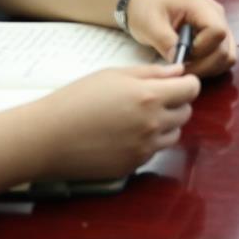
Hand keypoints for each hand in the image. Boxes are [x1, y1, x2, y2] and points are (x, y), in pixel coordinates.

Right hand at [33, 65, 201, 181]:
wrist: (47, 137)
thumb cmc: (75, 100)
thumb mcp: (113, 75)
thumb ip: (150, 73)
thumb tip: (177, 72)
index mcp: (149, 97)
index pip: (192, 89)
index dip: (187, 83)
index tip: (178, 82)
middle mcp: (152, 124)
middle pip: (186, 113)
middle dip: (176, 103)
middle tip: (153, 99)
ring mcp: (144, 148)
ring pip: (173, 134)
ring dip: (164, 125)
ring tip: (136, 117)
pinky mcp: (133, 165)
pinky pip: (153, 151)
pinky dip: (147, 142)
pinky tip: (123, 134)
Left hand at [122, 0, 238, 75]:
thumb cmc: (147, 7)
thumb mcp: (149, 23)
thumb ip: (164, 41)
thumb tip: (178, 62)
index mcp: (202, 7)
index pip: (218, 32)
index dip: (202, 49)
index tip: (181, 54)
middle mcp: (217, 15)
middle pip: (225, 49)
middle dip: (203, 65)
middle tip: (180, 70)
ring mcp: (220, 25)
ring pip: (228, 56)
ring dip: (209, 68)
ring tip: (186, 67)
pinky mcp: (217, 36)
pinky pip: (224, 57)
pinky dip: (211, 66)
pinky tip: (193, 65)